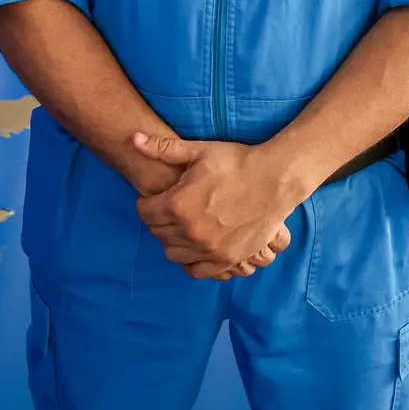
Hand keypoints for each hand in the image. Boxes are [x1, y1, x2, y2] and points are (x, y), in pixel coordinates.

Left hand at [132, 133, 297, 278]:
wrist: (274, 179)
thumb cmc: (237, 161)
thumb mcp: (199, 151)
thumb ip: (163, 149)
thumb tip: (133, 139)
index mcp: (178, 204)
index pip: (145, 213)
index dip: (146, 202)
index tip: (154, 197)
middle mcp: (190, 231)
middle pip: (157, 233)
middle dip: (158, 220)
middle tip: (169, 208)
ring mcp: (208, 249)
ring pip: (172, 253)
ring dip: (172, 239)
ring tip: (182, 224)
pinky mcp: (226, 259)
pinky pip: (195, 270)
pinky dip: (190, 259)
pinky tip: (195, 244)